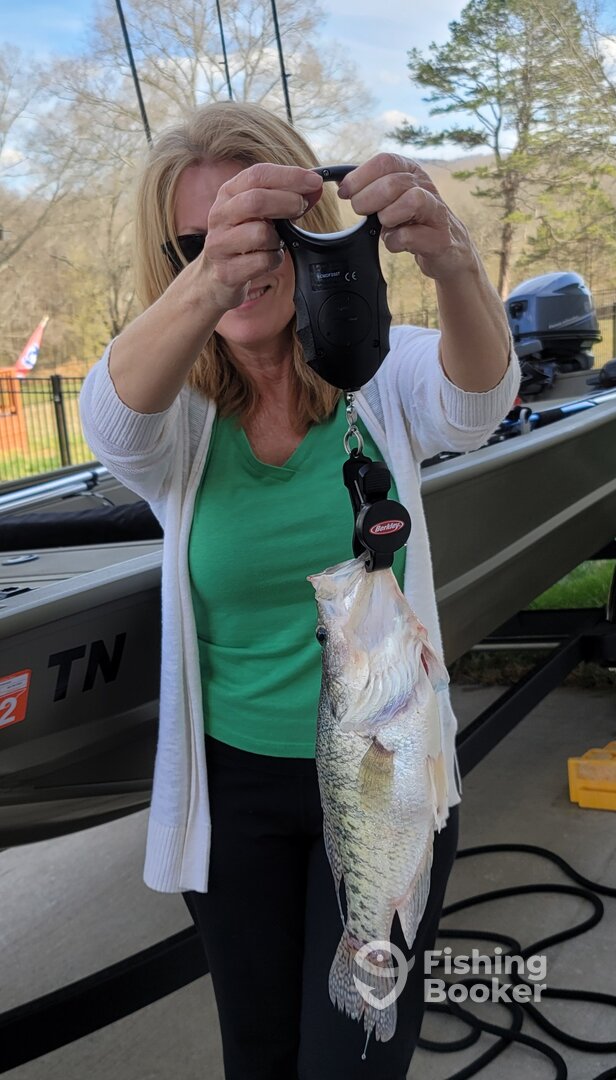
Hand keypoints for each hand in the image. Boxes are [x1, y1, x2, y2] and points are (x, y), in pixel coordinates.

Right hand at [201, 163, 322, 310]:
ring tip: (276, 242)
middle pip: (255, 201)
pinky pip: (262, 262)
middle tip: (302, 207)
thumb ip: (288, 199)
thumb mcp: (262, 213)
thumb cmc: (243, 238)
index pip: (257, 175)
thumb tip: (315, 187)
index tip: (315, 181)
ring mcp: (219, 244)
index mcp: (229, 194)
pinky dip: (274, 260)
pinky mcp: (226, 271)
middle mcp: (219, 215)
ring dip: (278, 238)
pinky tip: (269, 259)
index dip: (289, 176)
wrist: (216, 278)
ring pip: (260, 234)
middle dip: (287, 202)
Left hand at [336, 153, 477, 281]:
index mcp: (412, 172)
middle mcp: (426, 187)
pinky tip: (395, 243)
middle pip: (392, 182)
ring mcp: (436, 212)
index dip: (359, 176)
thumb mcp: (391, 201)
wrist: (447, 250)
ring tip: (384, 225)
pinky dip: (395, 241)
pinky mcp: (440, 238)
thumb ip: (371, 190)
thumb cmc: (412, 223)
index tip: (344, 192)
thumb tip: (343, 185)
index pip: (385, 161)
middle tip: (362, 213)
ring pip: (411, 201)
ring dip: (387, 216)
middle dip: (367, 200)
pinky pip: (411, 236)